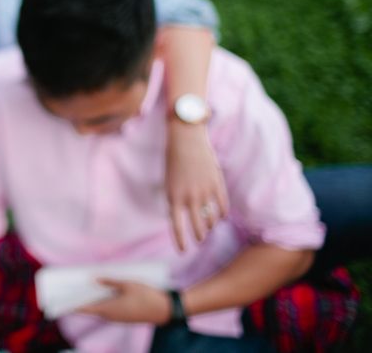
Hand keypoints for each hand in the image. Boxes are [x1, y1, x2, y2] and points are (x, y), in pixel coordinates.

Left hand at [77, 279, 170, 324]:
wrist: (167, 310)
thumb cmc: (147, 296)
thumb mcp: (128, 283)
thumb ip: (110, 281)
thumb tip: (94, 279)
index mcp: (109, 309)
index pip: (85, 308)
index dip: (72, 304)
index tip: (61, 299)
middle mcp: (111, 316)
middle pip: (91, 307)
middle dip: (80, 297)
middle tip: (70, 285)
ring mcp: (118, 318)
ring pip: (100, 308)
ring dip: (92, 298)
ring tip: (83, 284)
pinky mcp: (124, 316)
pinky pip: (108, 308)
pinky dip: (102, 300)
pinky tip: (101, 289)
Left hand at [166, 120, 228, 250]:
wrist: (185, 139)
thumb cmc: (174, 160)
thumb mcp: (169, 182)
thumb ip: (177, 199)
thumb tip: (186, 216)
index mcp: (173, 197)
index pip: (177, 226)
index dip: (180, 241)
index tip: (183, 251)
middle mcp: (189, 197)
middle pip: (197, 226)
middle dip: (199, 236)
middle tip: (200, 240)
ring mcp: (204, 191)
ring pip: (211, 218)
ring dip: (210, 225)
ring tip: (209, 228)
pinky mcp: (217, 184)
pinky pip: (222, 206)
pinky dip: (221, 213)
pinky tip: (220, 216)